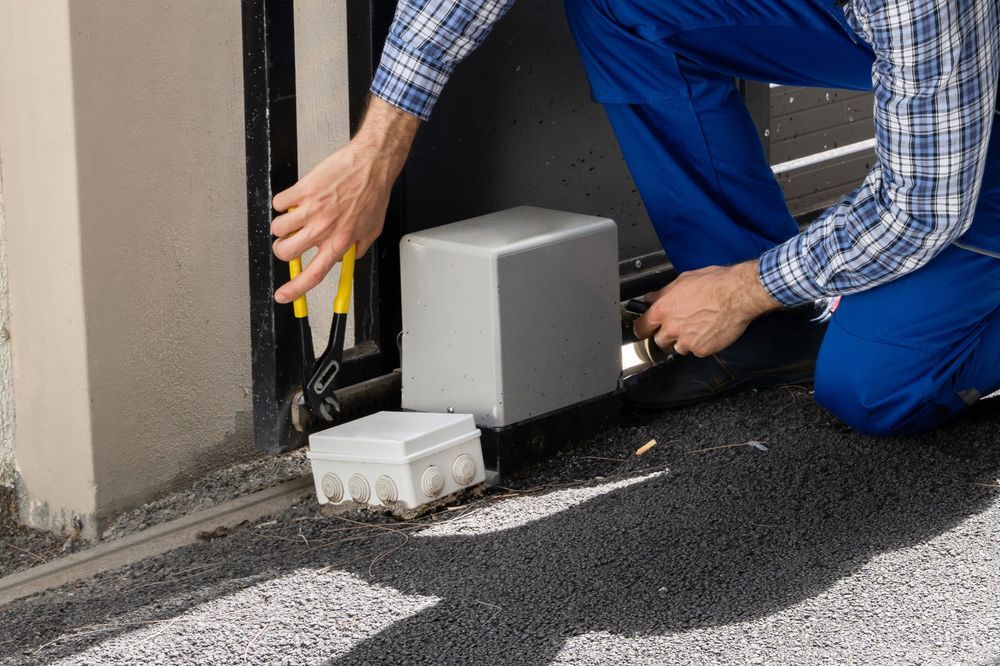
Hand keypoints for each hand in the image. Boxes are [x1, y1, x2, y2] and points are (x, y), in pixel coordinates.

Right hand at [270, 97, 420, 303]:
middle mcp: (324, 229)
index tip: (284, 295)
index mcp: (340, 242)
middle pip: (285, 252)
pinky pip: (279, 204)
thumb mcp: (372, 230)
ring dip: (283, 225)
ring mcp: (311, 209)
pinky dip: (284, 202)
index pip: (314, 274)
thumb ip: (356, 249)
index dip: (295, 289)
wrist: (371, 163)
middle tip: (291, 240)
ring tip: (297, 215)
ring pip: (278, 228)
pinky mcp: (302, 190)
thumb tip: (343, 260)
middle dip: (283, 249)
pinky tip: (298, 198)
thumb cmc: (373, 192)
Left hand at [633, 260, 779, 356]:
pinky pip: (696, 351)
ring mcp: (686, 341)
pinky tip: (708, 331)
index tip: (645, 329)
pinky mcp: (702, 349)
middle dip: (666, 334)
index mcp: (663, 309)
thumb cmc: (714, 284)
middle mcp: (672, 328)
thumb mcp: (683, 281)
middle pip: (659, 340)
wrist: (738, 294)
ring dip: (684, 340)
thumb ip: (663, 292)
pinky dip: (701, 344)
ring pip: (678, 348)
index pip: (641, 327)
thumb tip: (651, 297)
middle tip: (679, 324)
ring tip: (698, 326)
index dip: (643, 328)